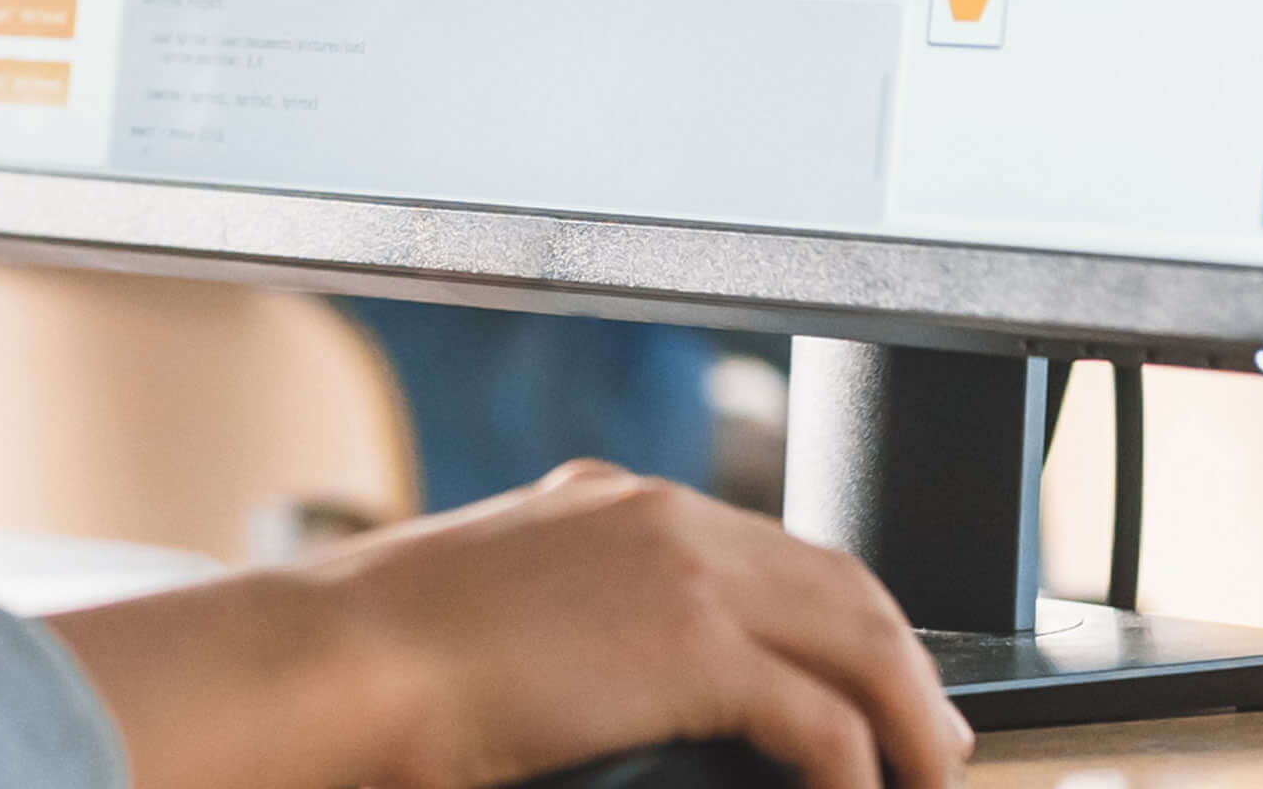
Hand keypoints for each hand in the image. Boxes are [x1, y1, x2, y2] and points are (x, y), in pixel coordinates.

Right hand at [46, 463, 968, 788]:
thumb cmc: (371, 661)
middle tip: (930, 739)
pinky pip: (821, 714)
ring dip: (908, 716)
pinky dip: (857, 763)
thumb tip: (611, 695)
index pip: (767, 546)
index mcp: (611, 501)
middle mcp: (662, 517)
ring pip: (861, 637)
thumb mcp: (489, 617)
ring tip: (927, 776)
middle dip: (902, 663)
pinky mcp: (694, 645)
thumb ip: (570, 627)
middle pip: (842, 583)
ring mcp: (685, 571)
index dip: (835, 615)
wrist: (331, 660)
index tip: (862, 672)